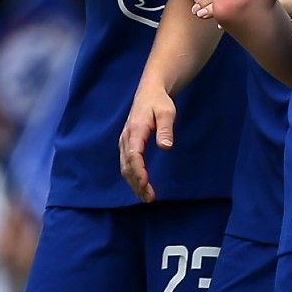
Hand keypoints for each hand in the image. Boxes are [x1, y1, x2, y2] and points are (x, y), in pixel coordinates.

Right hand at [118, 80, 174, 202]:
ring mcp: (125, 142)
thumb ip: (165, 129)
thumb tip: (165, 147)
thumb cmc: (159, 102)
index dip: (138, 171)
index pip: (134, 155)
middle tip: (149, 198)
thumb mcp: (167, 112)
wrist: (149, 92)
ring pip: (125, 167)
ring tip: (146, 197)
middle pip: (127, 165)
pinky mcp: (127, 145)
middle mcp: (127, 138)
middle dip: (136, 183)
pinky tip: (141, 186)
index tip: (145, 184)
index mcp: (135, 130)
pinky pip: (126, 164)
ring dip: (134, 183)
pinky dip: (132, 177)